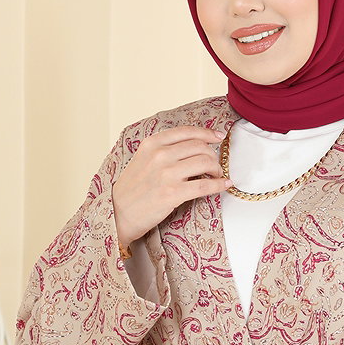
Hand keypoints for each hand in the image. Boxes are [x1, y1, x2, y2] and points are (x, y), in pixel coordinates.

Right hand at [111, 124, 230, 250]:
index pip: (187, 132)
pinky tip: (224, 184)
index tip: (218, 136)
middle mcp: (160, 155)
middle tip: (214, 165)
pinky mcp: (173, 193)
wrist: (119, 213)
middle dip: (213, 155)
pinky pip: (205, 185)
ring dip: (216, 169)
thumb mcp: (142, 158)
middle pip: (200, 147)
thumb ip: (163, 149)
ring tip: (216, 176)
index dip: (207, 133)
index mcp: (152, 143)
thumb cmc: (132, 189)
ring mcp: (167, 174)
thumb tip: (192, 146)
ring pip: (205, 162)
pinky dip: (219, 184)